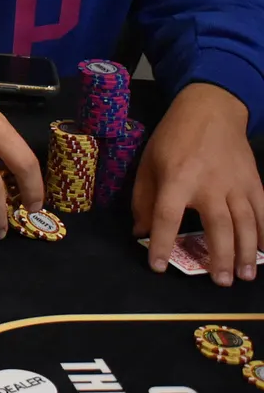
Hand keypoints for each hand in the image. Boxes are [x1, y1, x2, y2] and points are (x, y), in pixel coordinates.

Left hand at [134, 83, 263, 285]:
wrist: (211, 110)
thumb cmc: (173, 138)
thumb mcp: (148, 163)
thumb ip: (143, 199)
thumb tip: (141, 231)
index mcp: (177, 179)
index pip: (166, 217)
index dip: (160, 243)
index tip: (157, 266)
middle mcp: (209, 184)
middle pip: (218, 226)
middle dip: (220, 256)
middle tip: (221, 282)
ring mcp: (236, 184)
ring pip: (245, 223)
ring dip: (247, 252)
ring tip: (245, 275)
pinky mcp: (254, 183)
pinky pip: (262, 213)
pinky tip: (263, 252)